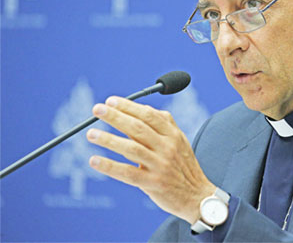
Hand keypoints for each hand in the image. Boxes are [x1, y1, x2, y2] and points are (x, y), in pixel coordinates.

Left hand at [86, 96, 215, 223]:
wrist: (197, 196)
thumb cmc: (184, 167)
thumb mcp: (180, 141)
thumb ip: (164, 123)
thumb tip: (142, 107)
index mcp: (173, 135)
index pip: (148, 115)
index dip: (128, 106)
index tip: (110, 101)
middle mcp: (168, 148)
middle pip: (138, 128)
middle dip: (115, 116)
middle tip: (97, 109)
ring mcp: (160, 166)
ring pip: (131, 148)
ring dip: (109, 139)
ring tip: (91, 134)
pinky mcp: (153, 183)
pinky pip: (127, 173)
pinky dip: (109, 166)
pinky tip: (94, 161)